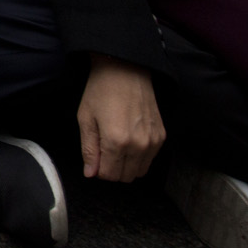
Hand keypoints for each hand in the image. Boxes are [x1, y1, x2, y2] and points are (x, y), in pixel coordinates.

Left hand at [76, 56, 164, 181]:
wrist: (125, 70)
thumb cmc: (100, 91)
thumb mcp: (86, 119)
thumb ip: (89, 150)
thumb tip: (91, 174)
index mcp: (116, 141)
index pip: (109, 175)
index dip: (99, 170)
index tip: (95, 157)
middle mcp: (138, 145)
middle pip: (125, 177)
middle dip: (112, 170)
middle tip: (104, 151)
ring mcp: (153, 142)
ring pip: (139, 171)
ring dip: (126, 165)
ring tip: (116, 145)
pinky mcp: (161, 136)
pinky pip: (150, 159)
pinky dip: (139, 157)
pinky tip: (129, 140)